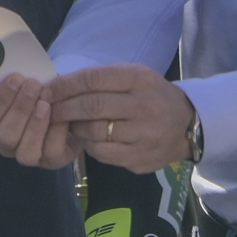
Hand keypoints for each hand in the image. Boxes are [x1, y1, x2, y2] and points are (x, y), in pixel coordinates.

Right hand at [0, 72, 77, 169]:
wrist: (69, 106)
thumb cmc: (40, 92)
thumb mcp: (27, 84)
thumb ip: (18, 82)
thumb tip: (19, 71)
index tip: (16, 78)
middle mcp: (6, 144)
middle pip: (4, 136)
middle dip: (19, 109)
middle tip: (33, 85)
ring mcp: (28, 156)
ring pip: (25, 152)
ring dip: (35, 124)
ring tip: (45, 102)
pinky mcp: (51, 162)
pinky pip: (50, 153)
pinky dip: (56, 133)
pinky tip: (62, 116)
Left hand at [50, 65, 199, 172]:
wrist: (188, 126)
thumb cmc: (153, 96)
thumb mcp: (135, 77)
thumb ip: (103, 79)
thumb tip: (61, 85)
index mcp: (140, 80)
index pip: (94, 79)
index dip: (66, 85)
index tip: (47, 89)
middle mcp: (144, 106)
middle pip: (92, 106)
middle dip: (63, 107)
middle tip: (48, 109)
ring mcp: (144, 135)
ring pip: (95, 132)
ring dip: (74, 127)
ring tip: (66, 124)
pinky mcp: (140, 158)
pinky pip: (103, 153)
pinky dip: (88, 145)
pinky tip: (85, 139)